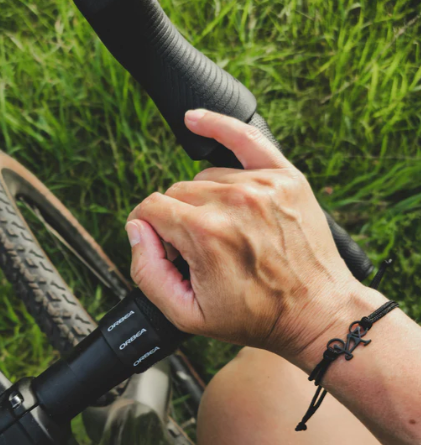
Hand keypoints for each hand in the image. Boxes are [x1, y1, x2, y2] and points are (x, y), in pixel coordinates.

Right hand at [126, 109, 372, 363]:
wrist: (315, 312)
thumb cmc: (255, 316)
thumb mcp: (187, 314)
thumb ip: (147, 272)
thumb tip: (136, 229)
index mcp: (206, 234)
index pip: (150, 209)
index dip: (151, 232)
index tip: (168, 252)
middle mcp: (233, 201)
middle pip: (176, 192)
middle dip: (177, 221)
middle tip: (200, 253)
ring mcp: (262, 185)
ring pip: (204, 178)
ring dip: (203, 201)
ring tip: (224, 233)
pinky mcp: (284, 176)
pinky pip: (244, 138)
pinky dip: (217, 127)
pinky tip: (194, 120)